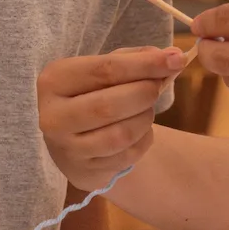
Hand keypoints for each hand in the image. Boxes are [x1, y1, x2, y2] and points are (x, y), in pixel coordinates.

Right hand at [38, 45, 186, 190]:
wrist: (74, 139)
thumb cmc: (92, 94)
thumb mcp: (106, 70)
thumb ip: (137, 60)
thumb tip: (173, 57)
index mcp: (54, 81)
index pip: (105, 70)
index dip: (145, 65)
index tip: (176, 59)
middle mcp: (52, 117)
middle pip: (110, 105)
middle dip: (145, 94)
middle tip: (157, 88)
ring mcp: (66, 149)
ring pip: (120, 134)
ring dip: (145, 119)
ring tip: (146, 109)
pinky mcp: (83, 172)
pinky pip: (127, 156)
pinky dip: (143, 140)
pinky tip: (138, 131)